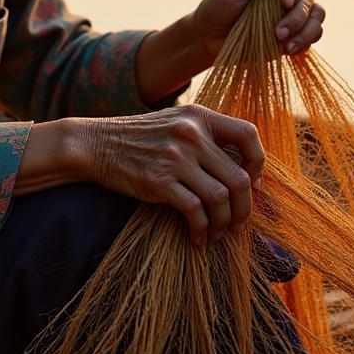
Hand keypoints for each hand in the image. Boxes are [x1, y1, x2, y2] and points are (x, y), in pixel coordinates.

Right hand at [75, 104, 263, 244]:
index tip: (254, 184)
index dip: (258, 162)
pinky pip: (195, 211)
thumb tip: (243, 170)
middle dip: (245, 208)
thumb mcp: (175, 123)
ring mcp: (175, 157)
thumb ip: (206, 137)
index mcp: (199, 116)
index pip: (248, 134)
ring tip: (218, 233)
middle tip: (239, 225)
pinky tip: (198, 237)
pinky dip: (201, 229)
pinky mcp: (159, 181)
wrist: (95, 144)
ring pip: (220, 198)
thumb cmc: (139, 138)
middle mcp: (191, 134)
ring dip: (225, 223)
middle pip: (239, 177)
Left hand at [191, 0, 325, 62]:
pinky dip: (304, 43)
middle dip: (297, 17)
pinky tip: (288, 51)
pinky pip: (312, 38)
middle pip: (309, 0)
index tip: (284, 1)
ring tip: (286, 46)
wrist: (208, 39)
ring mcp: (292, 18)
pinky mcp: (292, 38)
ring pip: (316, 18)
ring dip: (306, 32)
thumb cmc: (217, 8)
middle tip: (278, 32)